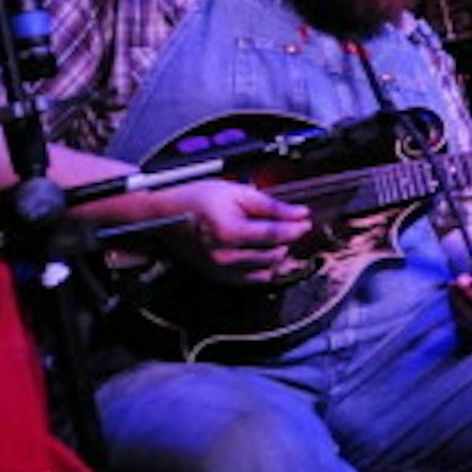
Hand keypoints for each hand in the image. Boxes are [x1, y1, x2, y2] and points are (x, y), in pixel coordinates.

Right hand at [159, 178, 313, 284]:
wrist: (166, 213)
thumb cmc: (198, 199)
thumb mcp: (238, 192)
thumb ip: (272, 206)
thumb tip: (299, 214)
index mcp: (230, 232)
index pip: (275, 235)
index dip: (296, 228)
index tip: (306, 221)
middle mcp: (225, 255)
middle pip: (273, 253)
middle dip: (287, 240)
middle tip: (290, 226)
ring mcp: (220, 269)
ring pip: (266, 269)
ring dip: (277, 255)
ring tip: (275, 238)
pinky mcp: (218, 276)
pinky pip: (251, 279)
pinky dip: (263, 268)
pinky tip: (263, 254)